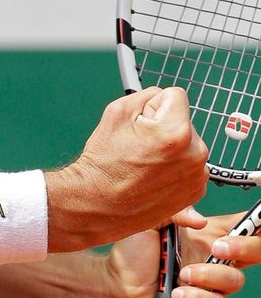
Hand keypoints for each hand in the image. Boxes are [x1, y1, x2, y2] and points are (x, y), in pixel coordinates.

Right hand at [46, 87, 208, 251]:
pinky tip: (153, 174)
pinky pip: (189, 163)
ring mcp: (197, 176)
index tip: (141, 124)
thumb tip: (164, 98)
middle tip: (140, 146)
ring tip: (145, 162)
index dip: (153, 106)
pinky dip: (174, 165)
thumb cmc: (105, 160)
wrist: (99, 202)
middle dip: (164, 126)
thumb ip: (147, 96)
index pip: (176, 95)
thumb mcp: (118, 111)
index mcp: (177, 131)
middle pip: (182, 120)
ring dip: (171, 146)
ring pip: (187, 142)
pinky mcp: (196, 191)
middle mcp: (195, 154)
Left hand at [104, 213, 260, 297]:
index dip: (250, 224)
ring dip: (208, 275)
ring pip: (234, 280)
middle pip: (250, 254)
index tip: (255, 220)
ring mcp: (207, 286)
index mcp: (200, 238)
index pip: (235, 227)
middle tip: (220, 245)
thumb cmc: (130, 255)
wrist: (114, 288)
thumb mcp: (149, 221)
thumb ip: (174, 211)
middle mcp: (208, 261)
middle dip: (245, 246)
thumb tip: (200, 220)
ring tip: (182, 273)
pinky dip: (197, 297)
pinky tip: (178, 293)